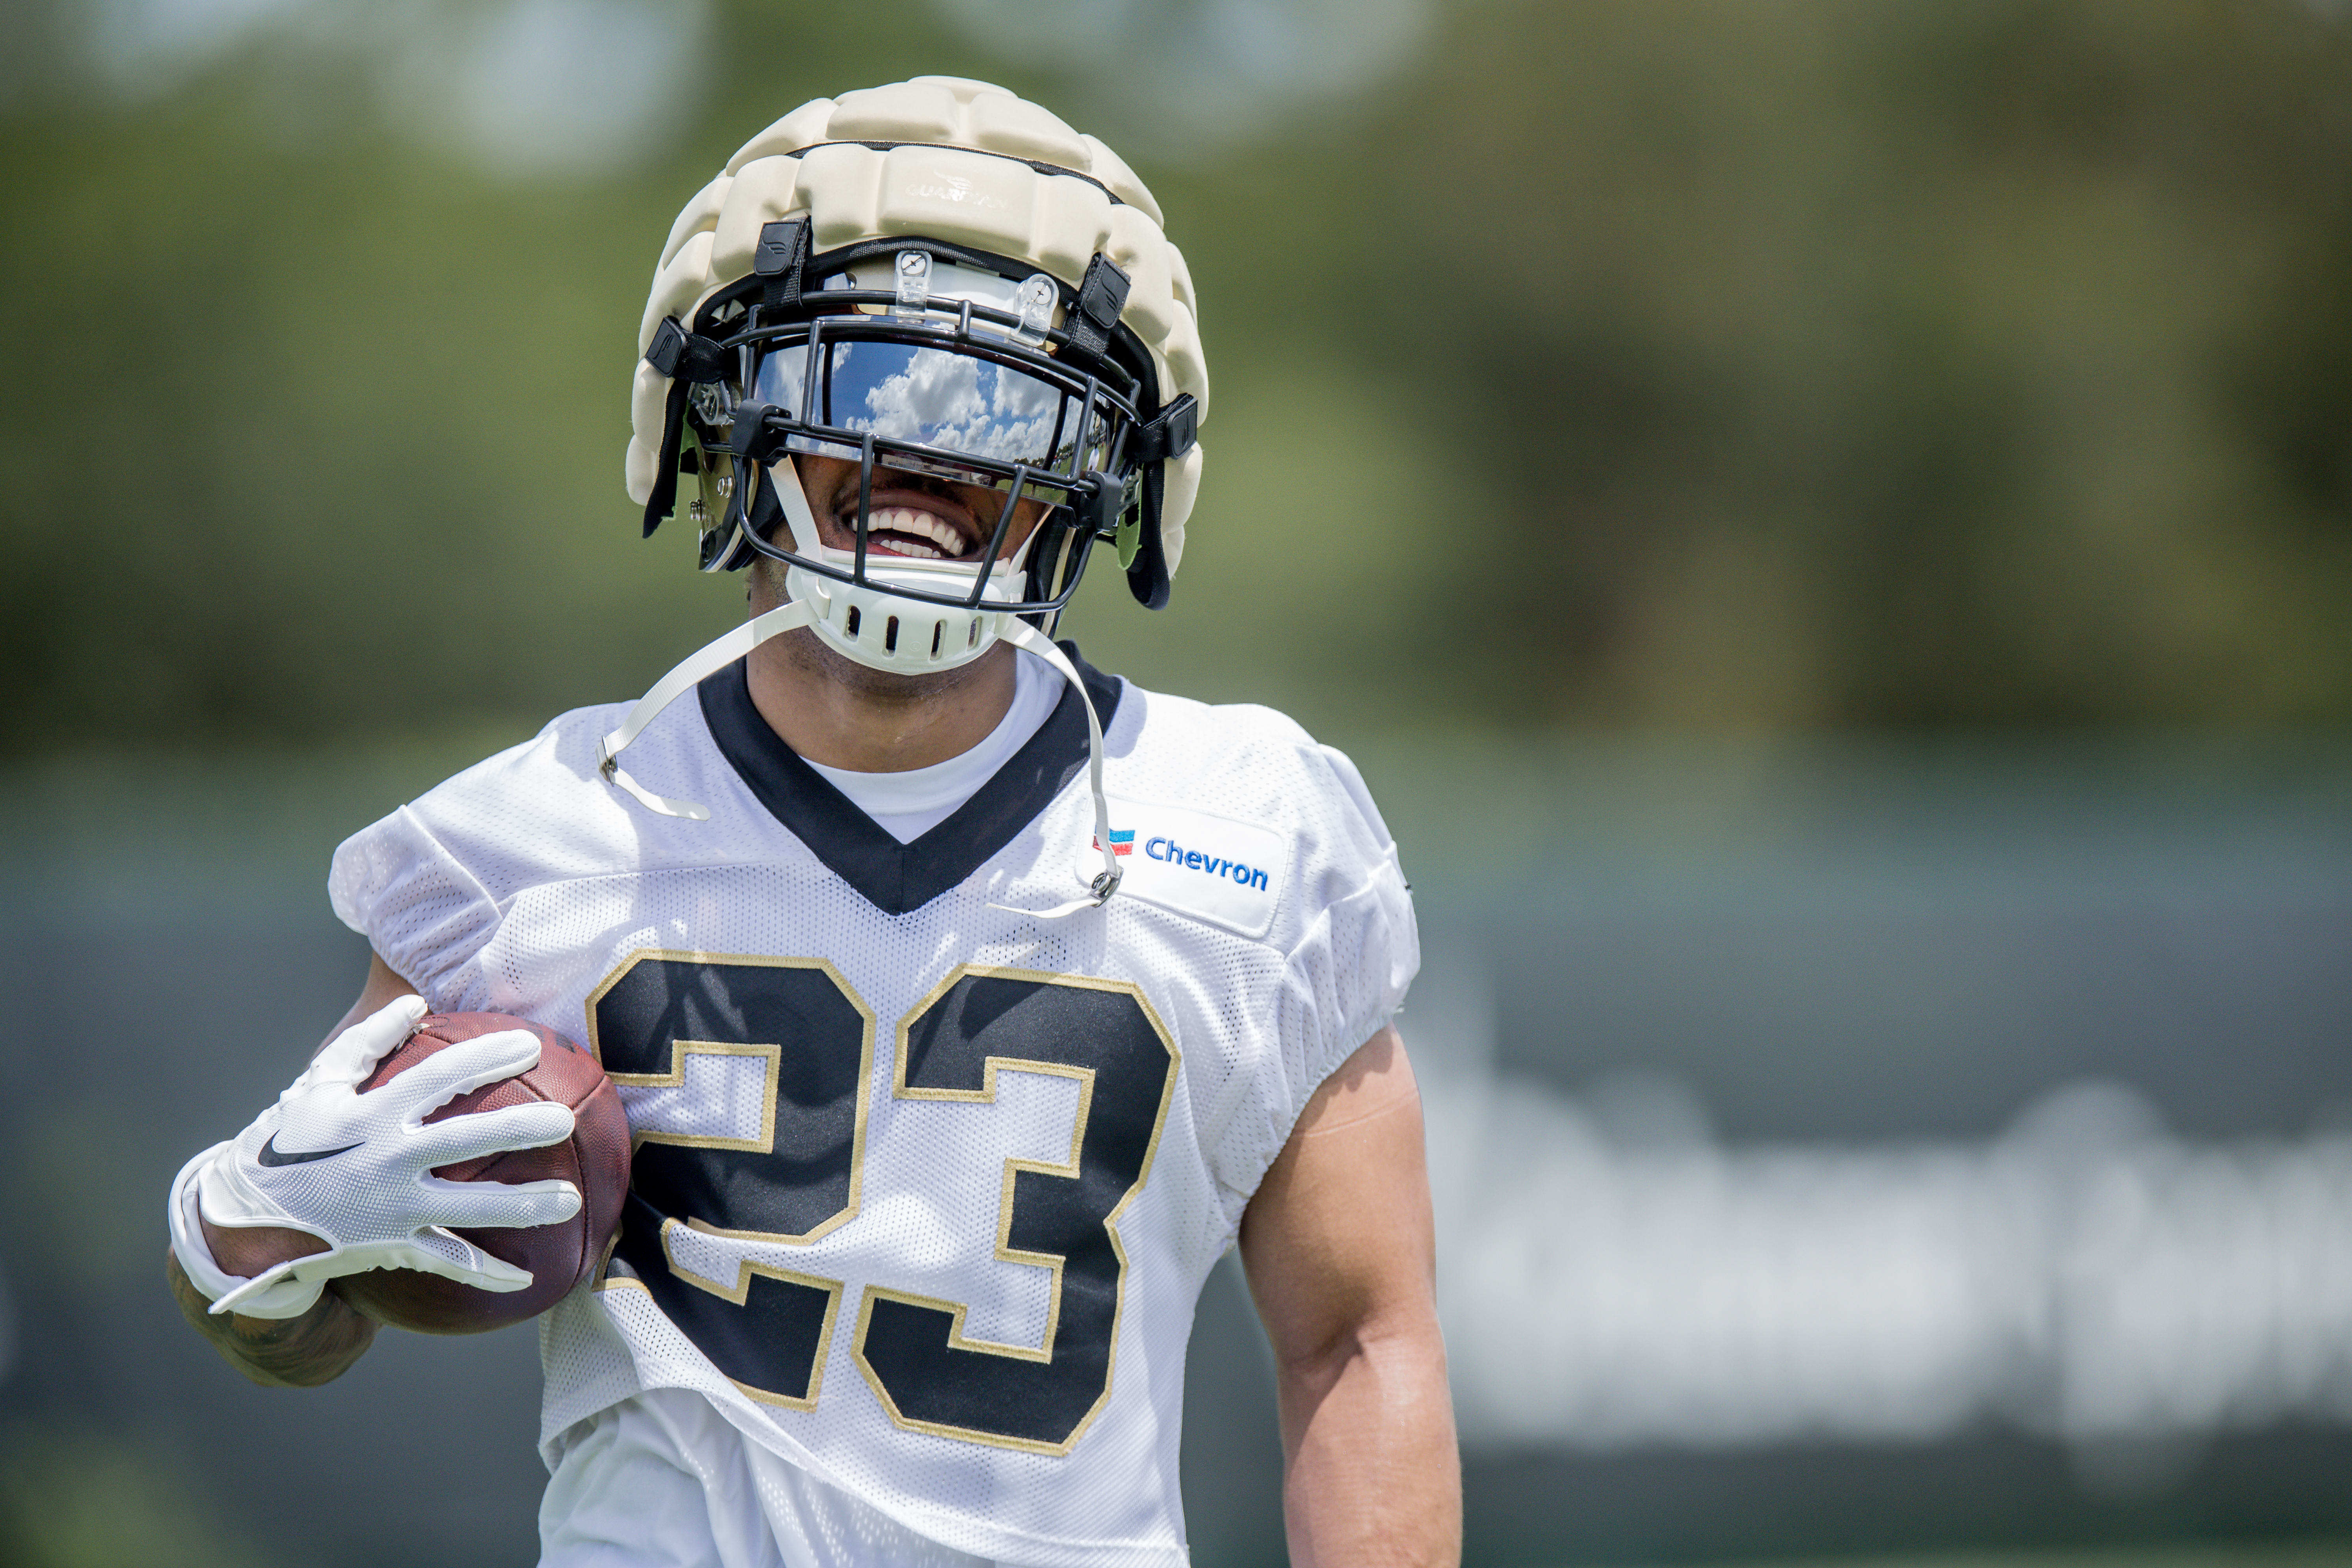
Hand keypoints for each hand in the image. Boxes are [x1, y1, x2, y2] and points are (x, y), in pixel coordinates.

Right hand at [188, 994, 580, 1317]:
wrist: (239, 1220)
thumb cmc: (284, 1143)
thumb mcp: (316, 1085)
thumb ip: (367, 1042)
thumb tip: (415, 1002)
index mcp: (370, 1114)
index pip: (438, 1076)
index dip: (484, 1057)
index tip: (528, 1043)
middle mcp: (385, 1159)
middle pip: (464, 1140)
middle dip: (519, 1129)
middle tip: (567, 1120)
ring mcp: (390, 1207)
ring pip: (469, 1208)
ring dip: (524, 1206)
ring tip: (573, 1201)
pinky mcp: (389, 1246)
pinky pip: (447, 1262)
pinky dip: (487, 1272)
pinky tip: (527, 1278)